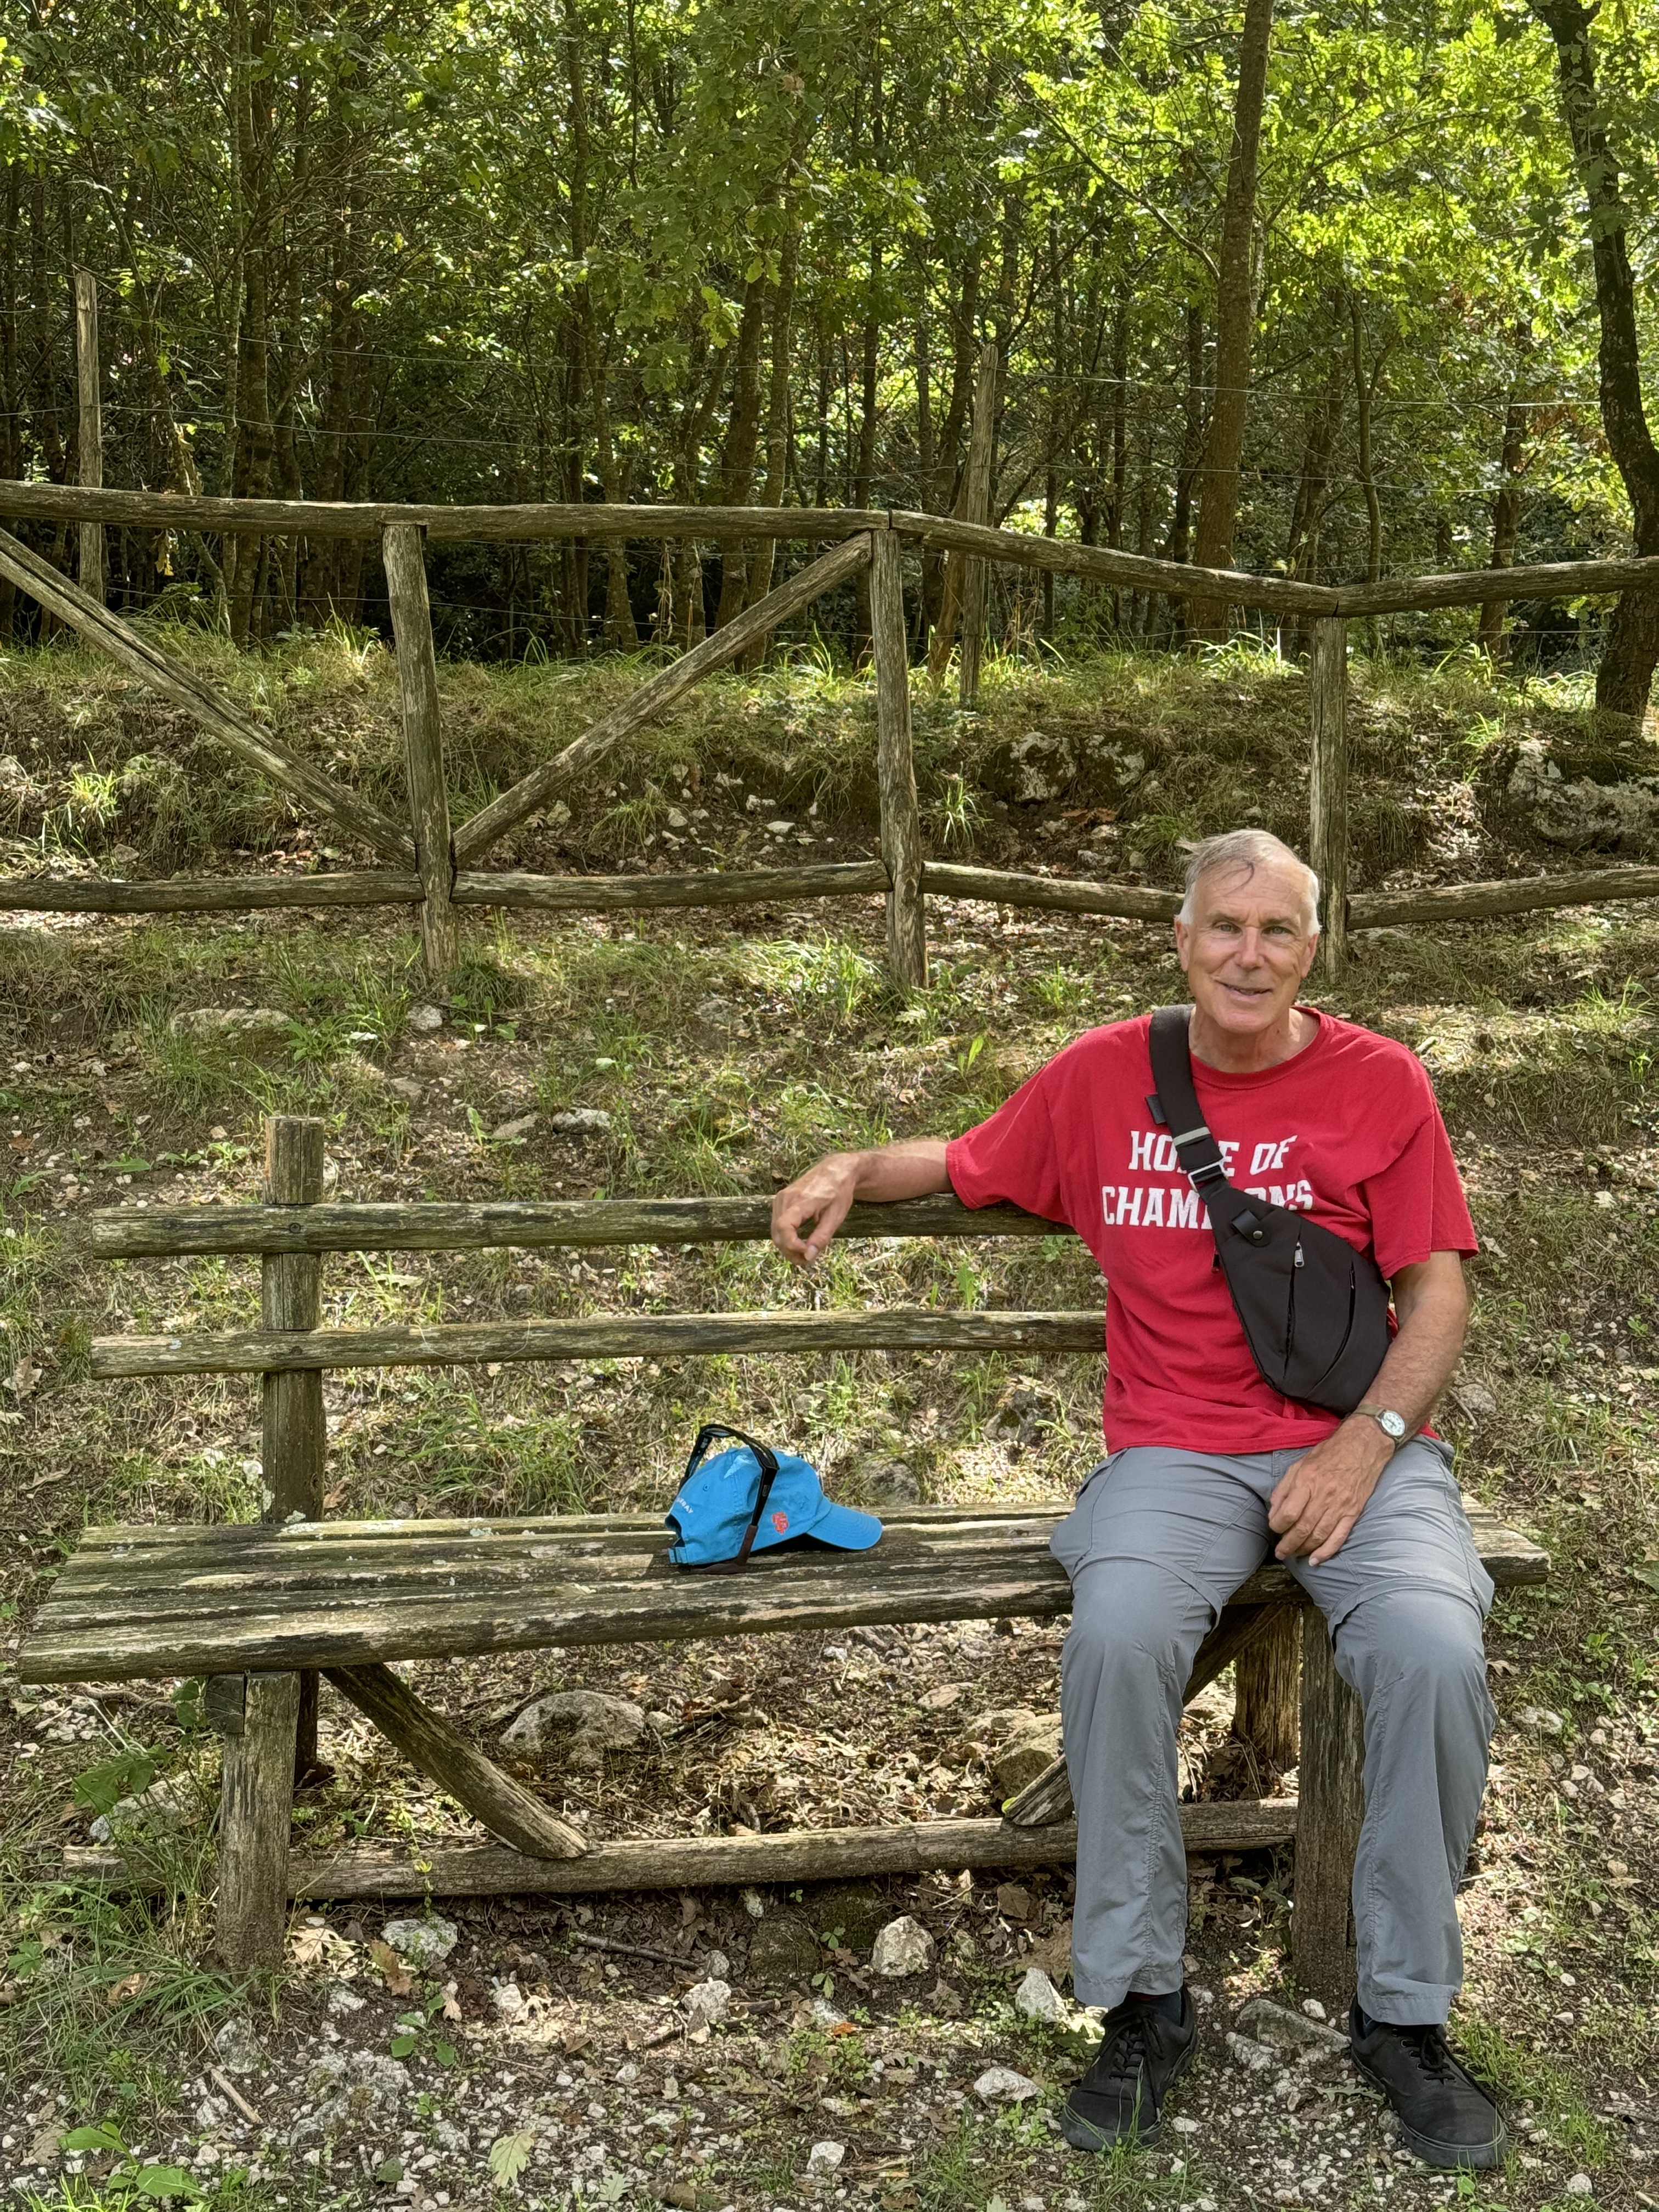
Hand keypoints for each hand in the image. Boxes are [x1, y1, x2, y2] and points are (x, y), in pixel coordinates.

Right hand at [771, 1152, 861, 1267]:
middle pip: (777, 1233)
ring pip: (775, 1230)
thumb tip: (808, 1256)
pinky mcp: (781, 1200)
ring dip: (787, 1246)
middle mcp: (786, 1198)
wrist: (836, 1170)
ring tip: (806, 1252)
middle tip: (808, 1260)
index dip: (791, 1245)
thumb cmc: (839, 1192)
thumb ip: (821, 1237)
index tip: (806, 1254)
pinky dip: (786, 1236)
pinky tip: (800, 1242)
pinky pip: (777, 1224)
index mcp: (802, 1200)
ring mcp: (781, 1198)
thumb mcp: (836, 1217)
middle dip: (790, 1251)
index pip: (784, 1227)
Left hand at [1268, 1418, 1393, 1563]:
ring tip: (1294, 1556)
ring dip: (1304, 1550)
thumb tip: (1274, 1514)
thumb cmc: (1329, 1453)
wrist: (1364, 1446)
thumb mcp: (1299, 1464)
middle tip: (1280, 1553)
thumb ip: (1284, 1489)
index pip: (1288, 1513)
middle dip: (1288, 1545)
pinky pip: (1339, 1537)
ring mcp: (1341, 1505)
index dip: (1277, 1526)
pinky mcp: (1353, 1512)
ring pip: (1319, 1536)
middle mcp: (1324, 1495)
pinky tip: (1315, 1560)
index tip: (1274, 1528)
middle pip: (1302, 1528)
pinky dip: (1326, 1551)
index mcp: (1307, 1481)